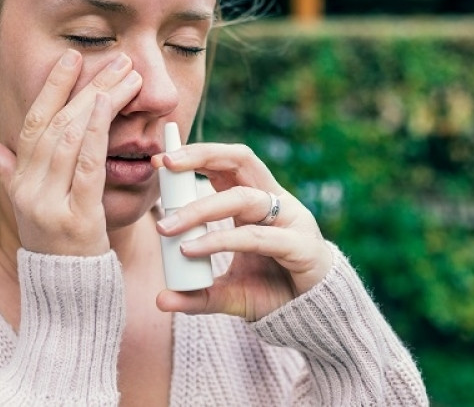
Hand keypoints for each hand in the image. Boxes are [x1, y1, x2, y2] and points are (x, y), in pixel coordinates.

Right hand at [0, 50, 141, 256]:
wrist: (67, 292)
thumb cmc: (56, 245)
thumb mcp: (29, 207)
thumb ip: (10, 173)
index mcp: (20, 181)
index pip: (33, 123)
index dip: (51, 87)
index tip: (72, 56)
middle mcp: (29, 189)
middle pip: (57, 124)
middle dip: (88, 87)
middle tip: (117, 60)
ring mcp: (50, 204)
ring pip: (71, 138)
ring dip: (100, 101)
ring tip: (125, 75)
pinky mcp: (76, 218)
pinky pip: (86, 167)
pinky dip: (96, 133)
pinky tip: (109, 108)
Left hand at [152, 143, 332, 319]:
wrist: (314, 318)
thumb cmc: (273, 293)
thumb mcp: (229, 293)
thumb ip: (198, 294)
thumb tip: (161, 299)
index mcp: (256, 202)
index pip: (226, 165)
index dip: (196, 156)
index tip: (159, 160)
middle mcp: (274, 202)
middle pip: (241, 160)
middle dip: (202, 155)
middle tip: (166, 164)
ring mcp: (291, 220)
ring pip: (244, 198)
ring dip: (201, 209)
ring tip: (167, 227)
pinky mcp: (301, 246)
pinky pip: (257, 238)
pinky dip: (222, 241)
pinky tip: (193, 249)